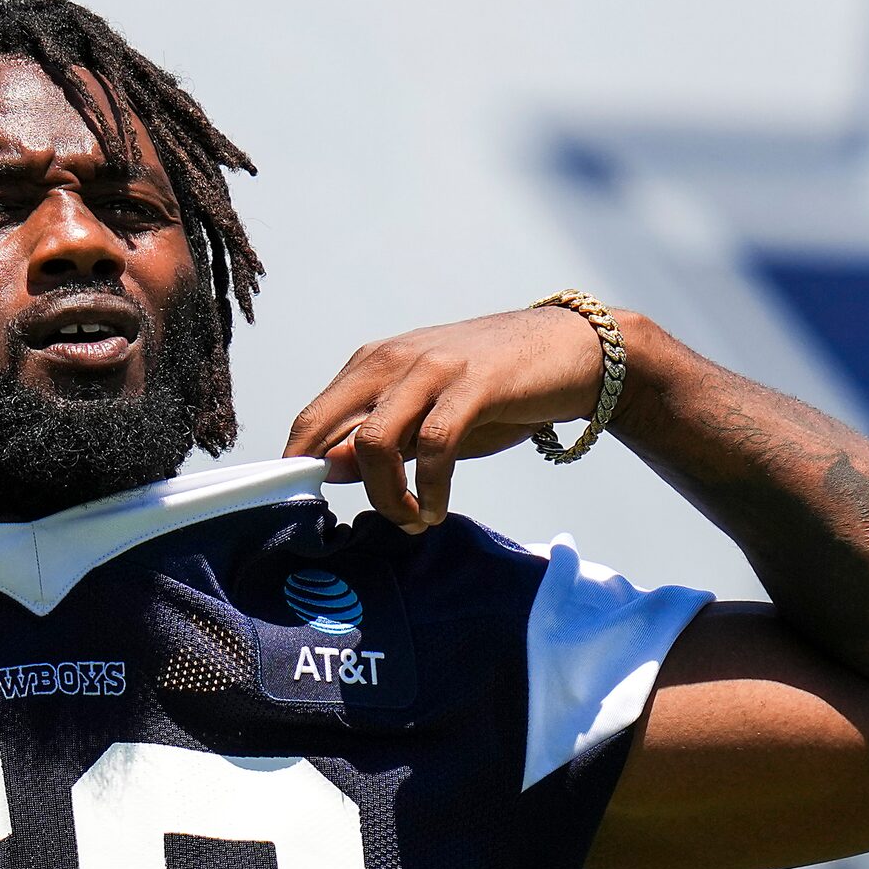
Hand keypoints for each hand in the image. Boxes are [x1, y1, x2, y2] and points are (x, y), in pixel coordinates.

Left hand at [283, 304, 613, 531]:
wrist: (570, 350)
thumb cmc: (493, 389)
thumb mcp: (425, 414)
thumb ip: (379, 437)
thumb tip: (327, 468)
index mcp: (372, 364)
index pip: (311, 420)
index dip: (298, 468)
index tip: (308, 512)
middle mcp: (392, 361)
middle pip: (328, 430)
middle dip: (337, 488)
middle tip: (373, 518)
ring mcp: (432, 370)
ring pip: (374, 441)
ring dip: (387, 495)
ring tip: (413, 517)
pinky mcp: (474, 385)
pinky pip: (434, 445)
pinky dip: (431, 488)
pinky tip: (439, 507)